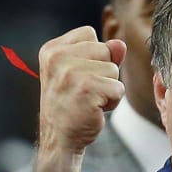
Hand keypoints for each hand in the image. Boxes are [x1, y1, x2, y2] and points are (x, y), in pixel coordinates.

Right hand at [37, 26, 126, 153]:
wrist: (59, 138)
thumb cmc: (70, 104)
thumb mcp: (81, 72)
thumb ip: (101, 54)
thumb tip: (120, 44)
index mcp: (51, 49)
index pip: (89, 33)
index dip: (93, 55)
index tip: (78, 75)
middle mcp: (57, 58)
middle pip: (105, 49)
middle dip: (103, 72)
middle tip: (84, 90)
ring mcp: (71, 73)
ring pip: (114, 70)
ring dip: (108, 88)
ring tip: (88, 100)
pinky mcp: (87, 89)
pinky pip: (118, 88)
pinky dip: (112, 102)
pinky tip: (94, 109)